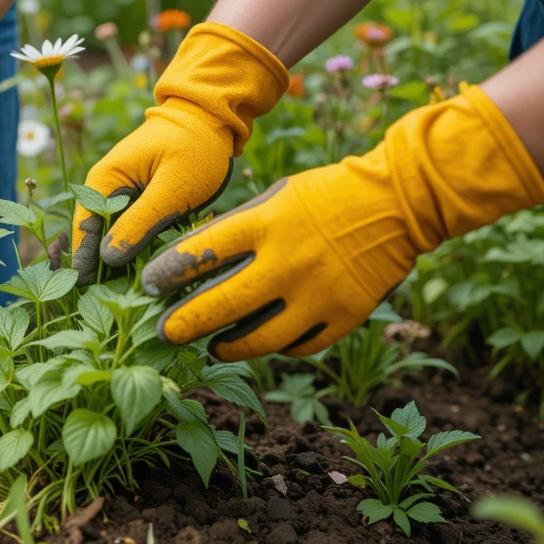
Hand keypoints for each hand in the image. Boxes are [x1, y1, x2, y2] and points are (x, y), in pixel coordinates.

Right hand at [72, 23, 287, 284]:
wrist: (209, 119)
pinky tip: (113, 277)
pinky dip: (117, 252)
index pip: (85, 228)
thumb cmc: (195, 149)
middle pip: (87, 235)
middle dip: (85, 266)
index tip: (81, 291)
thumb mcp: (173, 188)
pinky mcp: (131, 202)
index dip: (83, 261)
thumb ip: (140, 222)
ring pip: (100, 236)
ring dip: (99, 263)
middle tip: (81, 301)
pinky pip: (117, 231)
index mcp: (104, 180)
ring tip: (90, 296)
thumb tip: (107, 260)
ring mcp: (116, 195)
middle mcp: (102, 188)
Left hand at [144, 85, 543, 360]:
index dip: (169, 272)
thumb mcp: (274, 197)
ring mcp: (318, 294)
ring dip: (228, 345)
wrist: (397, 203)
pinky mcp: (344, 316)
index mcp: (267, 223)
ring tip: (214, 345)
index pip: (203, 252)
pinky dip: (277, 347)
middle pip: (223, 304)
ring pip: (260, 339)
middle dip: (185, 323)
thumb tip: (190, 265)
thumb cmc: (323, 196)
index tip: (146, 286)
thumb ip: (237, 229)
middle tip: (162, 334)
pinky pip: (299, 346)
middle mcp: (289, 261)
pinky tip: (264, 341)